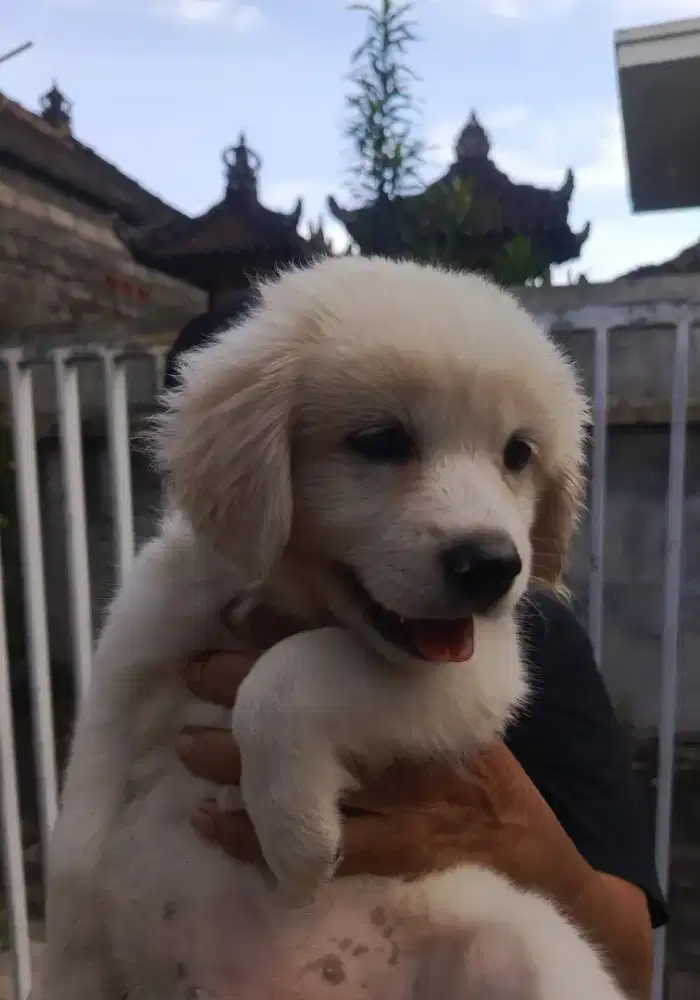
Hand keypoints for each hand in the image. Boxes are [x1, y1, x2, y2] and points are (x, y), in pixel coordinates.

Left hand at [176, 648, 593, 908]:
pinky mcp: (389, 848)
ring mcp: (395, 797)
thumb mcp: (446, 690)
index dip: (275, 632)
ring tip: (187, 742)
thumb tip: (324, 601)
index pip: (335, 646)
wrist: (519, 836)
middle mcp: (403, 739)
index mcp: (416, 691)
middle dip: (241, 687)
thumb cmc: (471, 751)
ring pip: (296, 772)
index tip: (230, 618)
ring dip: (233, 757)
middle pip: (307, 704)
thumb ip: (392, 652)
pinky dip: (250, 834)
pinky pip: (307, 844)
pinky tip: (210, 819)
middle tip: (193, 672)